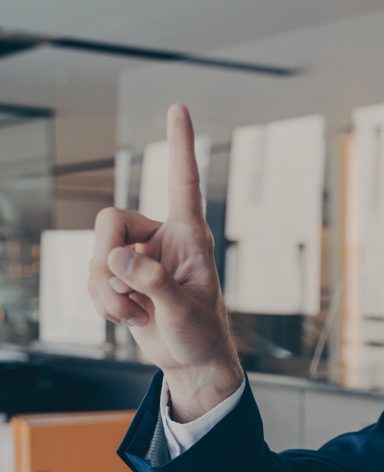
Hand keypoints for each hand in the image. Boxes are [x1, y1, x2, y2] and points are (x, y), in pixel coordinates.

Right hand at [88, 103, 242, 420]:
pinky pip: (90, 277)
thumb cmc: (201, 333)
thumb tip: (116, 256)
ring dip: (107, 293)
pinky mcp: (119, 276)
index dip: (179, 145)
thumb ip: (152, 281)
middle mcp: (161, 238)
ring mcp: (138, 257)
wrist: (190, 360)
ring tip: (137, 314)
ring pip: (95, 254)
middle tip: (127, 294)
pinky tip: (129, 318)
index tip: (179, 106)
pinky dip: (102, 303)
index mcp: (190, 235)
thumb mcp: (183, 310)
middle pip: (110, 219)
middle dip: (106, 259)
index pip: (183, 182)